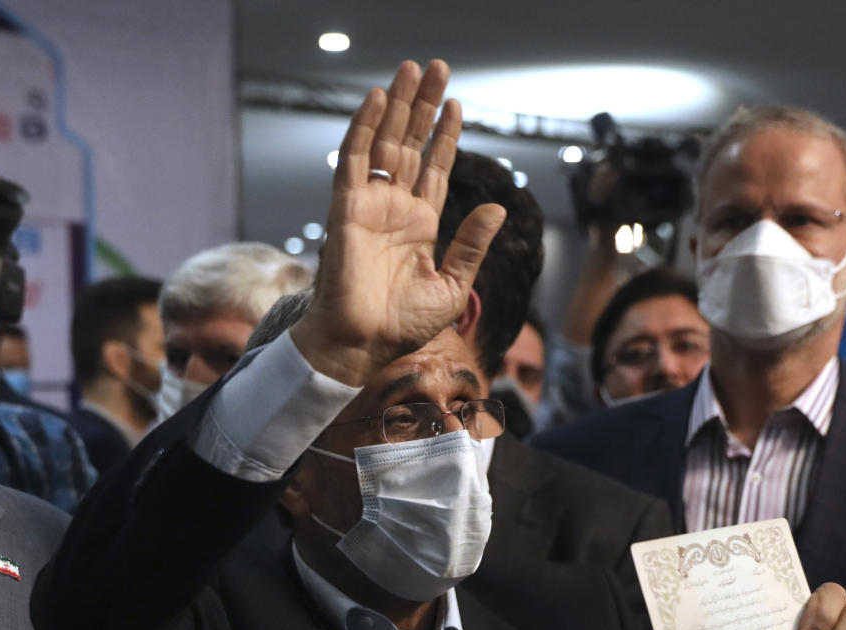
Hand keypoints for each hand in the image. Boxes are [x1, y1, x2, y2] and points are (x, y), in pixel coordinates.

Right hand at [292, 59, 505, 386]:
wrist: (367, 345)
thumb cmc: (405, 327)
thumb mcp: (454, 286)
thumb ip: (472, 245)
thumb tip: (498, 208)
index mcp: (421, 226)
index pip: (435, 169)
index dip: (445, 137)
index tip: (457, 105)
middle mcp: (395, 210)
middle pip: (410, 145)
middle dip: (423, 107)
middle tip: (435, 68)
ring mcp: (370, 206)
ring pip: (384, 143)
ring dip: (398, 106)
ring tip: (411, 70)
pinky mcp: (346, 210)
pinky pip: (353, 160)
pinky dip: (363, 128)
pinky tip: (378, 99)